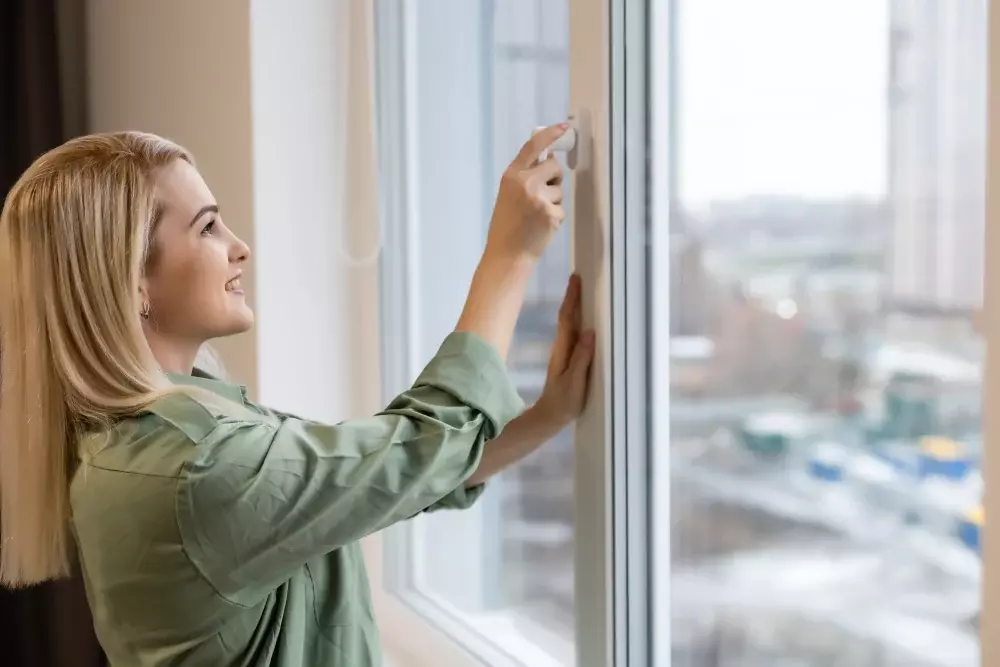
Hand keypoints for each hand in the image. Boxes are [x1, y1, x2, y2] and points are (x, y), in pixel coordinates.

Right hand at [485, 123, 568, 262]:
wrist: (507, 255)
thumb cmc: (506, 226)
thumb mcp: (508, 194)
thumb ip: (524, 176)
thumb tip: (547, 159)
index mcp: (511, 176)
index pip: (533, 146)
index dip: (550, 134)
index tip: (564, 127)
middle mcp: (525, 183)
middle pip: (554, 166)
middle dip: (554, 177)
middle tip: (543, 194)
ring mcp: (539, 198)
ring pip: (559, 189)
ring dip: (553, 201)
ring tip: (535, 216)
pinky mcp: (551, 213)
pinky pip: (561, 208)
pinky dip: (554, 217)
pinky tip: (540, 226)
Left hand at [534, 274, 594, 432]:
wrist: (550, 416)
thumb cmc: (564, 403)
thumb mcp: (574, 383)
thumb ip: (581, 359)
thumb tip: (590, 332)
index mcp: (564, 350)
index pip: (567, 318)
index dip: (571, 298)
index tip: (576, 279)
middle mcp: (563, 347)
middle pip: (568, 316)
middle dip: (573, 296)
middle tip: (580, 276)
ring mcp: (565, 353)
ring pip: (571, 324)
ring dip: (576, 306)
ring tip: (584, 290)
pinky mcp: (569, 359)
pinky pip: (575, 334)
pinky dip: (579, 320)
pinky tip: (586, 317)